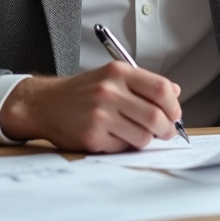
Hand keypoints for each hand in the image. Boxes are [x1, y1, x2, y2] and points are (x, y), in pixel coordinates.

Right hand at [0, 63, 182, 152]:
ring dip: (146, 139)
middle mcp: (109, 91)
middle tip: (166, 132)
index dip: (174, 106)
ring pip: (143, 136)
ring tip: (139, 134)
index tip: (174, 114)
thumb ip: (143, 83)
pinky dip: (125, 145)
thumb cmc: (82, 92)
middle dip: (167, 129)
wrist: (45, 104)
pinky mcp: (92, 136)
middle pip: (156, 116)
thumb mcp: (111, 76)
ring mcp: (100, 115)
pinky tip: (115, 136)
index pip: (161, 89)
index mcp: (118, 73)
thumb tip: (174, 92)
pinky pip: (123, 147)